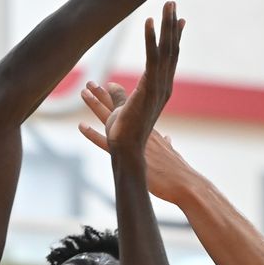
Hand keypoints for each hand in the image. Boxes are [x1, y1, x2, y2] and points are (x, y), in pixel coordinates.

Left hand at [79, 79, 199, 204]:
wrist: (182, 181)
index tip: (109, 85)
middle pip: (118, 107)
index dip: (119, 97)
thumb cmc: (178, 171)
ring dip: (96, 105)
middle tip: (90, 83)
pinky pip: (105, 142)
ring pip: (109, 119)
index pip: (131, 108)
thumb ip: (167, 145)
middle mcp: (139, 129)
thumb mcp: (172, 152)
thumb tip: (168, 139)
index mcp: (148, 129)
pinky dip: (92, 134)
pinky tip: (81, 126)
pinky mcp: (127, 154)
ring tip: (83, 92)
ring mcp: (132, 141)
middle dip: (104, 95)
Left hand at [93, 1, 183, 156]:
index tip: (176, 20)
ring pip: (164, 52)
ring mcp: (158, 88)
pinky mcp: (149, 90)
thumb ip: (121, 100)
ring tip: (166, 5)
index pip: (169, 59)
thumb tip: (118, 95)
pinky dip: (152, 40)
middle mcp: (163, 87)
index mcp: (160, 91)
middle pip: (169, 50)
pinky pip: (152, 60)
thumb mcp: (126, 117)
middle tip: (172, 3)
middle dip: (171, 26)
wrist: (137, 157)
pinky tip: (149, 23)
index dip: (173, 39)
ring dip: (166, 26)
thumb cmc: (134, 142)